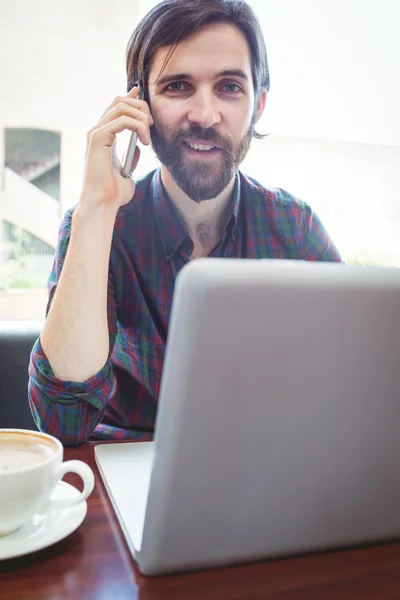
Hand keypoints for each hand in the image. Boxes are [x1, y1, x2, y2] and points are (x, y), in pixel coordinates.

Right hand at [81, 87, 153, 209]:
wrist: (104, 203)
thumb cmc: (114, 192)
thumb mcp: (128, 171)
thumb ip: (132, 157)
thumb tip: (139, 146)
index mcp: (103, 136)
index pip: (115, 107)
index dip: (130, 98)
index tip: (142, 94)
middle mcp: (97, 131)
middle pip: (119, 101)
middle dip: (140, 107)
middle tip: (152, 125)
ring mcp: (96, 133)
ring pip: (121, 107)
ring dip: (141, 117)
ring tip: (148, 135)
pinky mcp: (98, 138)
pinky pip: (122, 120)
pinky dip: (137, 126)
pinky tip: (144, 140)